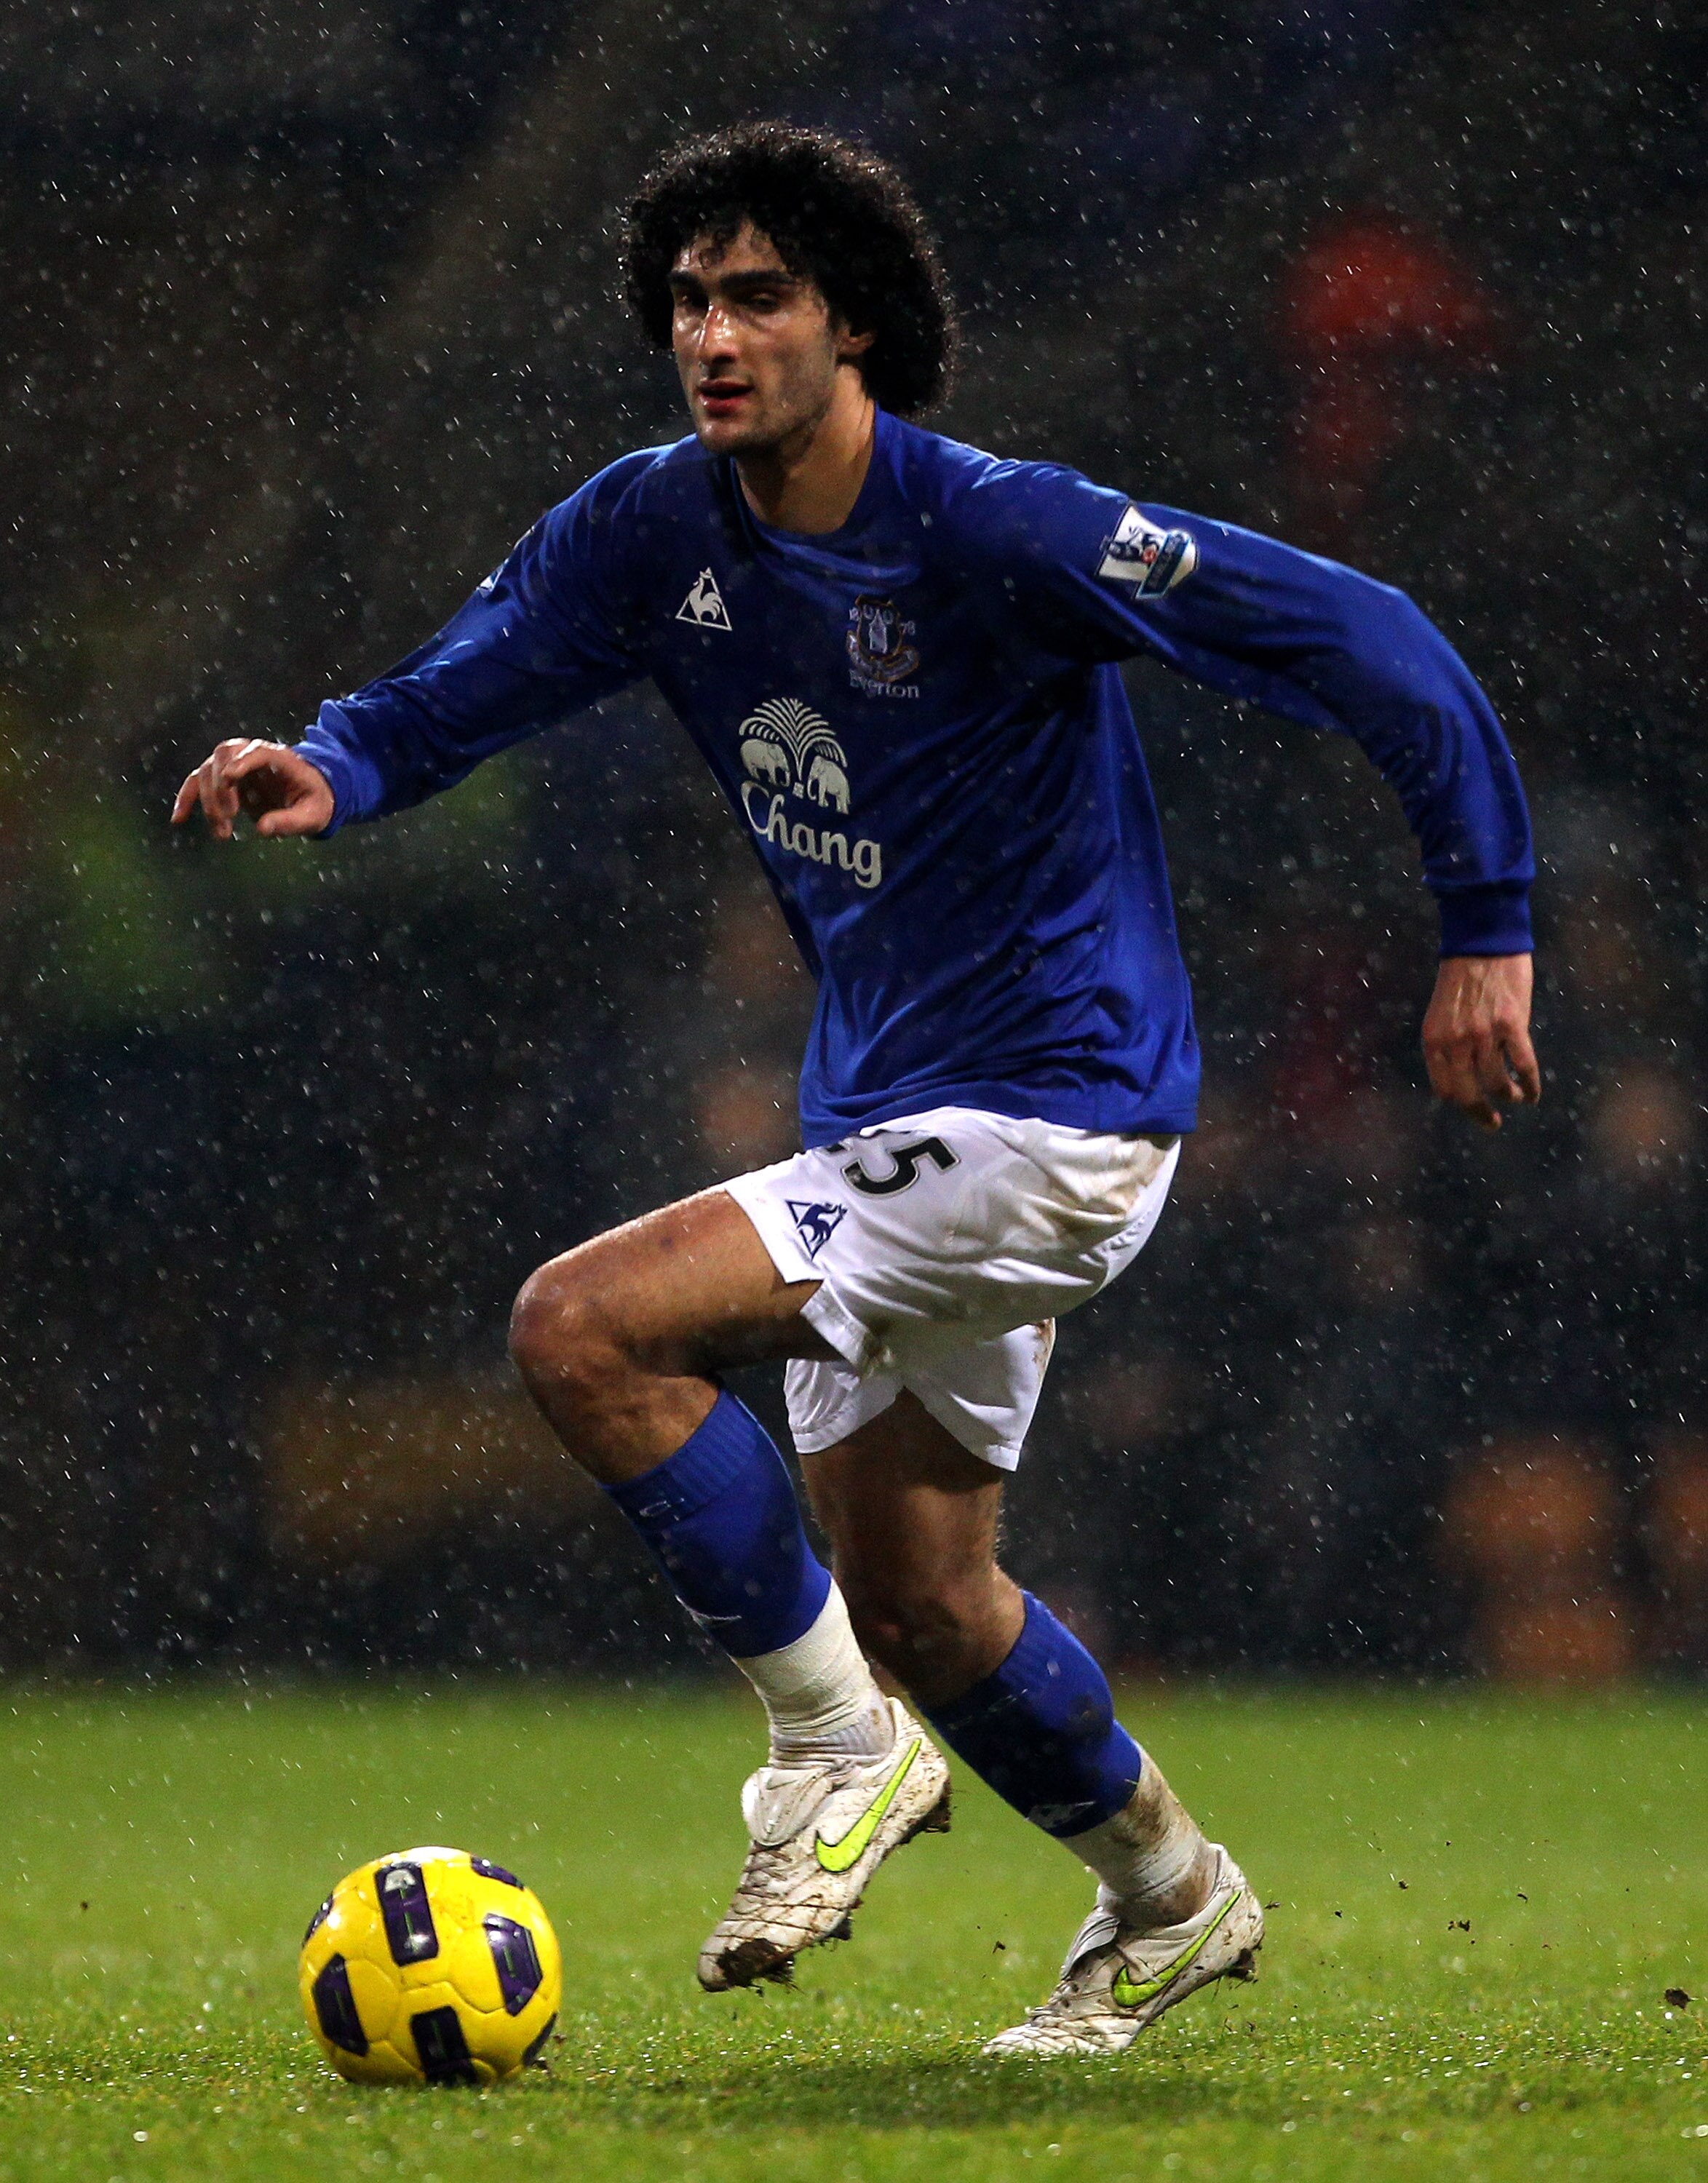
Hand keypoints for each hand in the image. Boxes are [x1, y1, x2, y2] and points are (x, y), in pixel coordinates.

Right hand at [170, 739, 333, 840]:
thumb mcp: (312, 816)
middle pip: (225, 757)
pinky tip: (179, 819)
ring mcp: (235, 764)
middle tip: (229, 818)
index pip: (258, 750)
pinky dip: (186, 799)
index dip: (243, 761)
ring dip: (208, 801)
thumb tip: (262, 829)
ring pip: (207, 770)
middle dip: (222, 787)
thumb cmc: (314, 803)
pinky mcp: (223, 778)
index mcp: (280, 757)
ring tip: (222, 834)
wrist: (308, 797)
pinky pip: (197, 782)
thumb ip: (291, 821)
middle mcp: (252, 754)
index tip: (230, 778)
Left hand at [1421, 953, 1539, 1130]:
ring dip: (1508, 1096)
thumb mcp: (1440, 1013)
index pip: (1444, 1088)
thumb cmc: (1461, 976)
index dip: (1460, 1103)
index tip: (1472, 1108)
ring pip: (1497, 1083)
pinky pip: (1523, 1066)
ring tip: (1515, 1099)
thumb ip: (1447, 1043)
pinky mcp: (1513, 1025)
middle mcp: (1456, 1042)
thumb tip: (1460, 1075)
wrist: (1483, 942)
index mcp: (1434, 1040)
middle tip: (1492, 1122)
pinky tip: (1532, 1093)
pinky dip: (1530, 1085)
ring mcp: (1484, 1034)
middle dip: (1481, 1114)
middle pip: (1469, 1093)